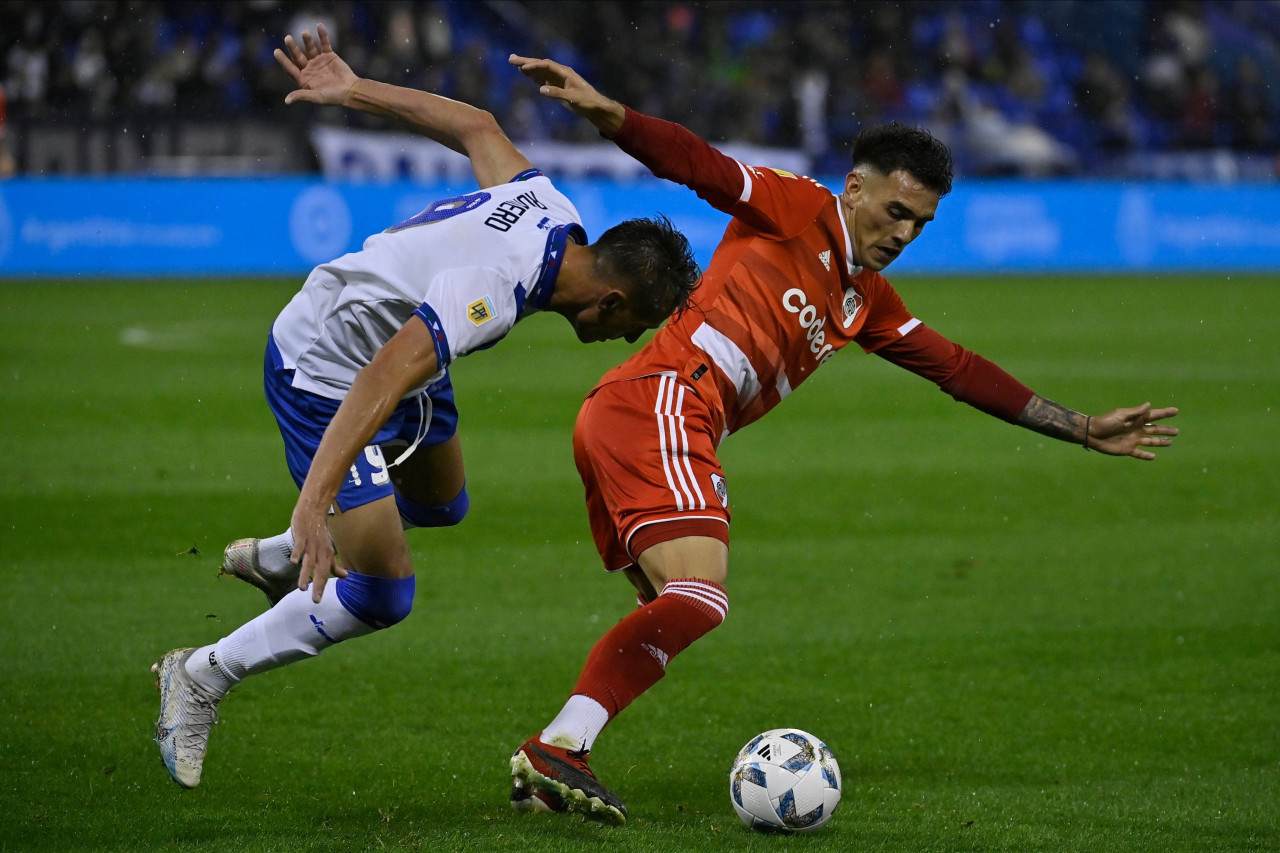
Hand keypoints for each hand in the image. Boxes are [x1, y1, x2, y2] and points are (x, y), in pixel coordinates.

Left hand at [274, 23, 358, 106]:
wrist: (351, 91)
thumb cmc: (333, 97)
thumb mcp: (317, 97)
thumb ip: (302, 96)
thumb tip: (286, 101)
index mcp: (304, 78)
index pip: (291, 68)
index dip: (283, 60)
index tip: (276, 51)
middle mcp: (309, 68)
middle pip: (298, 55)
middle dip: (293, 47)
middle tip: (288, 38)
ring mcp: (319, 60)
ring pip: (310, 48)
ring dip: (307, 40)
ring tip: (304, 32)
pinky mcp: (329, 55)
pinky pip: (325, 43)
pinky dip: (323, 35)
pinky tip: (319, 26)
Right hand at [289, 498, 347, 602]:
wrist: (314, 510)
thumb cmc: (319, 532)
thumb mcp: (328, 549)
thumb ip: (333, 564)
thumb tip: (345, 576)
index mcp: (326, 555)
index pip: (324, 574)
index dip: (321, 587)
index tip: (317, 601)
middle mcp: (320, 551)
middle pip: (319, 571)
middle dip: (317, 586)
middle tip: (315, 601)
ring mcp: (310, 543)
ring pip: (309, 561)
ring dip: (305, 574)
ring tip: (302, 588)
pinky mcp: (302, 535)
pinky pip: (299, 545)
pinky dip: (297, 553)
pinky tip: (293, 562)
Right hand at [507, 55, 625, 134]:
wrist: (596, 106)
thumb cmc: (587, 102)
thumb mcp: (573, 99)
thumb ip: (557, 94)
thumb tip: (541, 89)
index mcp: (565, 73)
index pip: (547, 66)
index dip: (534, 66)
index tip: (522, 68)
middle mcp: (560, 73)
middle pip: (541, 64)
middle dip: (526, 62)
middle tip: (511, 58)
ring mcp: (558, 78)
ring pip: (540, 70)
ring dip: (527, 66)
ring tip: (513, 63)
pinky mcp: (556, 85)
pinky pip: (542, 78)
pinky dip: (532, 75)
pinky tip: (524, 73)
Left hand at [1086, 403, 1178, 459]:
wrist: (1092, 434)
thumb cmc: (1106, 422)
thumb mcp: (1121, 415)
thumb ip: (1135, 412)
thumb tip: (1149, 405)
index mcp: (1135, 420)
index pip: (1153, 416)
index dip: (1164, 413)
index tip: (1176, 411)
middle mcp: (1136, 430)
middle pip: (1155, 430)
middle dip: (1165, 430)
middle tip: (1177, 431)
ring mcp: (1132, 440)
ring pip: (1150, 441)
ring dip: (1160, 442)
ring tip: (1170, 442)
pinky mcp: (1127, 450)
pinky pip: (1139, 453)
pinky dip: (1146, 455)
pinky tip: (1154, 457)